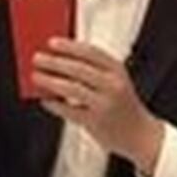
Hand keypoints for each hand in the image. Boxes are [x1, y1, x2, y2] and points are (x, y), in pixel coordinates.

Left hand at [32, 38, 163, 175]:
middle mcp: (113, 85)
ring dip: (50, 81)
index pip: (92, 52)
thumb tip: (57, 62)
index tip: (51, 42)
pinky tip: (45, 100)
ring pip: (72, 88)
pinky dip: (54, 104)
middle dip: (54, 62)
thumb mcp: (115, 82)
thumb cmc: (122, 105)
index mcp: (118, 71)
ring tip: (36, 77)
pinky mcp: (96, 122)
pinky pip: (69, 110)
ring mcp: (105, 104)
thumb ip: (93, 71)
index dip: (70, 46)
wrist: (140, 134)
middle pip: (79, 69)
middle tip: (37, 58)